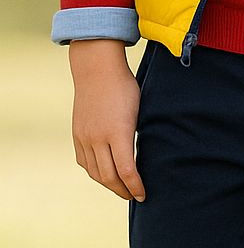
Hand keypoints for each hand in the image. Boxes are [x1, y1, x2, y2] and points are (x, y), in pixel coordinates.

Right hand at [69, 39, 143, 200]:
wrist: (96, 70)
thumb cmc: (125, 87)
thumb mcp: (139, 109)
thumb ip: (136, 135)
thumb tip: (141, 155)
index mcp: (118, 132)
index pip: (127, 170)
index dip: (135, 186)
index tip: (143, 195)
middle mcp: (98, 138)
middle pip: (109, 176)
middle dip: (122, 190)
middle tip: (133, 196)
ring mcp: (85, 138)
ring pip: (95, 172)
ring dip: (108, 184)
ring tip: (120, 188)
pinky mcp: (77, 135)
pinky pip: (84, 162)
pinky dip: (95, 172)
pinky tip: (104, 174)